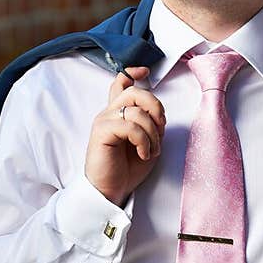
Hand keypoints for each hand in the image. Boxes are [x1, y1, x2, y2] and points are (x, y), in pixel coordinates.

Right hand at [85, 65, 165, 205]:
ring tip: (151, 150)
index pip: (121, 82)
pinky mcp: (101, 132)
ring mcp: (104, 121)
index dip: (132, 72)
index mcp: (119, 113)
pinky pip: (130, 126)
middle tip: (161, 128)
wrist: (111, 191)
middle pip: (135, 91)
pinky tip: (142, 154)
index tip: (145, 71)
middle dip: (155, 107)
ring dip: (152, 133)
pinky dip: (143, 141)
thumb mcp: (146, 142)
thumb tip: (157, 112)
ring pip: (136, 110)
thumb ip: (149, 123)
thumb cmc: (127, 169)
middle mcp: (109, 113)